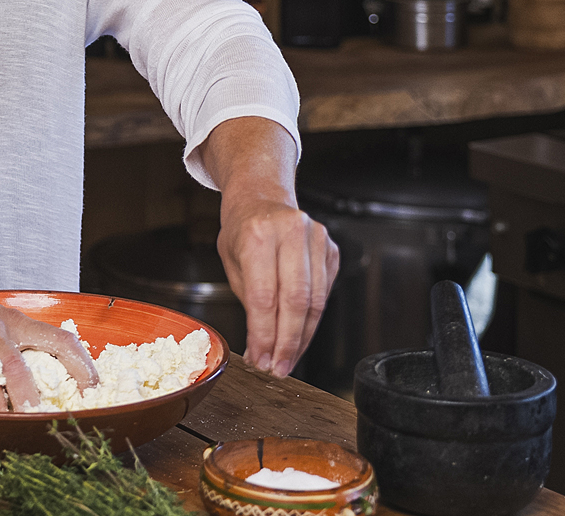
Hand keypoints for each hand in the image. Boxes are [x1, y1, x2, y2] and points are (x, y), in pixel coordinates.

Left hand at [217, 194, 338, 377]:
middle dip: (287, 342)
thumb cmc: (243, 231)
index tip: (261, 359)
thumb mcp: (232, 262)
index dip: (265, 335)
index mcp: (258, 234)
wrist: (262, 198)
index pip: (265, 297)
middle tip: (278, 367)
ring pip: (316, 301)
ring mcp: (316, 238)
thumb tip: (262, 347)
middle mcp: (290, 232)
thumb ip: (249, 301)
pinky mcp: (331, 248)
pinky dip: (313, 319)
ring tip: (289, 357)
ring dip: (303, 336)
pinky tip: (300, 333)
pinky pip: (326, 292)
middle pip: (296, 302)